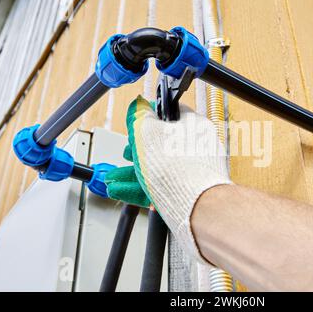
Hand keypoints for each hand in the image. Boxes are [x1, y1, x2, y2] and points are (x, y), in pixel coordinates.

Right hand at [106, 96, 231, 263]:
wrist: (197, 207)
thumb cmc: (177, 168)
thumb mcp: (147, 133)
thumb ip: (139, 118)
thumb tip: (138, 106)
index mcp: (194, 125)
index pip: (169, 114)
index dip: (149, 118)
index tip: (135, 125)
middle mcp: (198, 146)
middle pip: (162, 144)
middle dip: (137, 151)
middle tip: (126, 154)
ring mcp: (196, 170)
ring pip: (160, 167)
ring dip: (134, 173)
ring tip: (114, 179)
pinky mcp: (192, 191)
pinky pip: (165, 185)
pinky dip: (143, 187)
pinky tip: (123, 190)